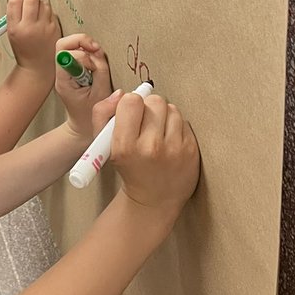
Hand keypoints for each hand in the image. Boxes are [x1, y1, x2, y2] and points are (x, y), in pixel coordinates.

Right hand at [6, 0, 60, 81]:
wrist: (38, 66)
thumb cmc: (24, 48)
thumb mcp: (12, 32)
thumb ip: (14, 13)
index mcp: (15, 28)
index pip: (15, 2)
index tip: (19, 3)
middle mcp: (29, 27)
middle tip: (30, 4)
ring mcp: (44, 28)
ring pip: (44, 4)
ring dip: (40, 6)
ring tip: (37, 16)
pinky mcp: (55, 29)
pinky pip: (52, 12)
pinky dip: (48, 14)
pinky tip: (45, 23)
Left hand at [53, 33, 111, 139]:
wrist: (82, 126)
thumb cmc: (91, 113)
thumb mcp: (101, 93)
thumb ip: (100, 70)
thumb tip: (98, 52)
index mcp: (64, 80)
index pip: (64, 54)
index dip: (82, 55)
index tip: (94, 63)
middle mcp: (61, 72)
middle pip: (63, 44)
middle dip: (81, 41)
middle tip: (96, 49)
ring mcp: (65, 70)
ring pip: (69, 45)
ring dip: (85, 46)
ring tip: (97, 57)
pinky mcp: (72, 69)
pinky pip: (76, 52)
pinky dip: (87, 51)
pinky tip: (95, 62)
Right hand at [108, 90, 199, 221]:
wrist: (153, 200)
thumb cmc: (128, 168)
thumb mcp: (104, 145)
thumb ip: (103, 114)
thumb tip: (121, 93)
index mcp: (125, 146)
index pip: (132, 102)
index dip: (131, 103)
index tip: (132, 113)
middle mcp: (151, 148)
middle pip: (155, 101)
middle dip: (149, 108)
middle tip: (146, 122)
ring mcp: (175, 150)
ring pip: (172, 109)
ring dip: (164, 116)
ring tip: (158, 132)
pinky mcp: (192, 151)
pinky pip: (185, 122)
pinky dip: (177, 128)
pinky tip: (170, 141)